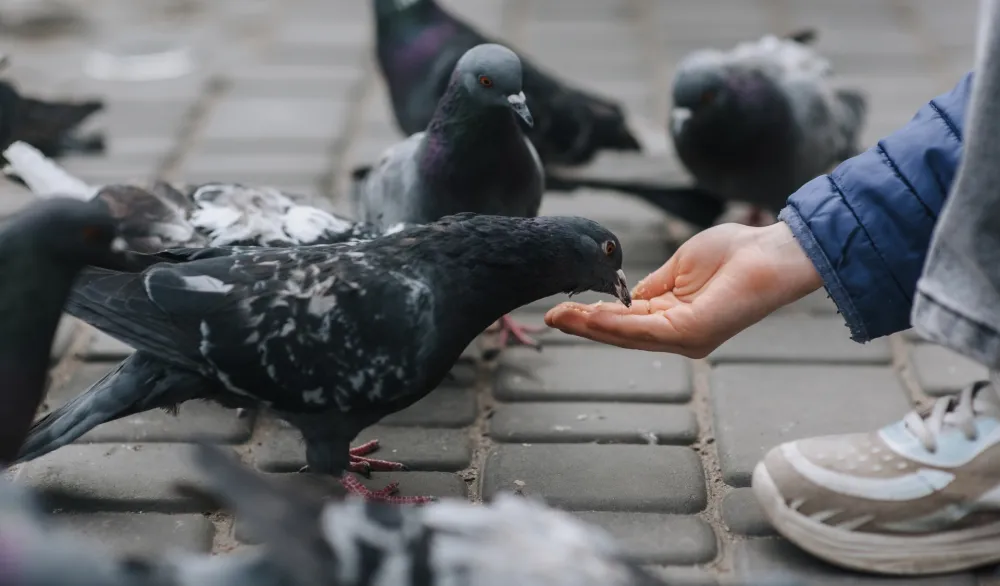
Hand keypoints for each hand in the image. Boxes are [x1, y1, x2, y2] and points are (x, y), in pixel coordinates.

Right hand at [544, 222, 822, 357]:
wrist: (770, 252)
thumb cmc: (735, 254)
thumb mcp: (678, 268)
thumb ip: (652, 286)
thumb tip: (624, 294)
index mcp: (674, 318)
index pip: (626, 321)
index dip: (593, 316)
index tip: (563, 310)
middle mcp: (678, 335)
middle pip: (620, 334)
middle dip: (583, 325)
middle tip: (551, 318)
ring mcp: (685, 338)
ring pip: (627, 335)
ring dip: (590, 326)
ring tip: (561, 317)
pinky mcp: (692, 332)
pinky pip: (645, 330)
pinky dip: (615, 323)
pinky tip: (591, 316)